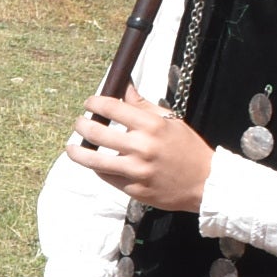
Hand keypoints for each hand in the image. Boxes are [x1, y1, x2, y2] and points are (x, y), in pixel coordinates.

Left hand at [65, 89, 212, 212]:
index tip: (89, 103)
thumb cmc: (188, 149)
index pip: (112, 107)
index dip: (94, 103)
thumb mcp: (171, 121)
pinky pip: (106, 176)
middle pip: (97, 132)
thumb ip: (144, 106)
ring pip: (93, 160)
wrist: (205, 183)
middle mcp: (141, 147)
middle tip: (79, 123)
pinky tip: (95, 163)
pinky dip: (98, 168)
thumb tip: (126, 87)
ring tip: (70, 148)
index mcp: (152, 126)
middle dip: (81, 125)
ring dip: (77, 152)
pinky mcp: (133, 189)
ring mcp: (136, 170)